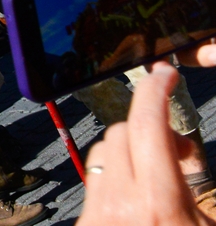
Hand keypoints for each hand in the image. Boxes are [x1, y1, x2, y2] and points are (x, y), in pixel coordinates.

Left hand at [76, 63, 203, 225]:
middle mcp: (118, 204)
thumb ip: (201, 178)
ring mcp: (95, 215)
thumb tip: (184, 142)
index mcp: (158, 202)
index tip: (164, 75)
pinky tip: (137, 201)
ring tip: (157, 182)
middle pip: (121, 132)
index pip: (147, 125)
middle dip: (150, 132)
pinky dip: (114, 180)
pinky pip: (92, 182)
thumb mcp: (213, 222)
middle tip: (178, 152)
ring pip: (102, 154)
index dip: (155, 91)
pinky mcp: (83, 225)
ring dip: (129, 156)